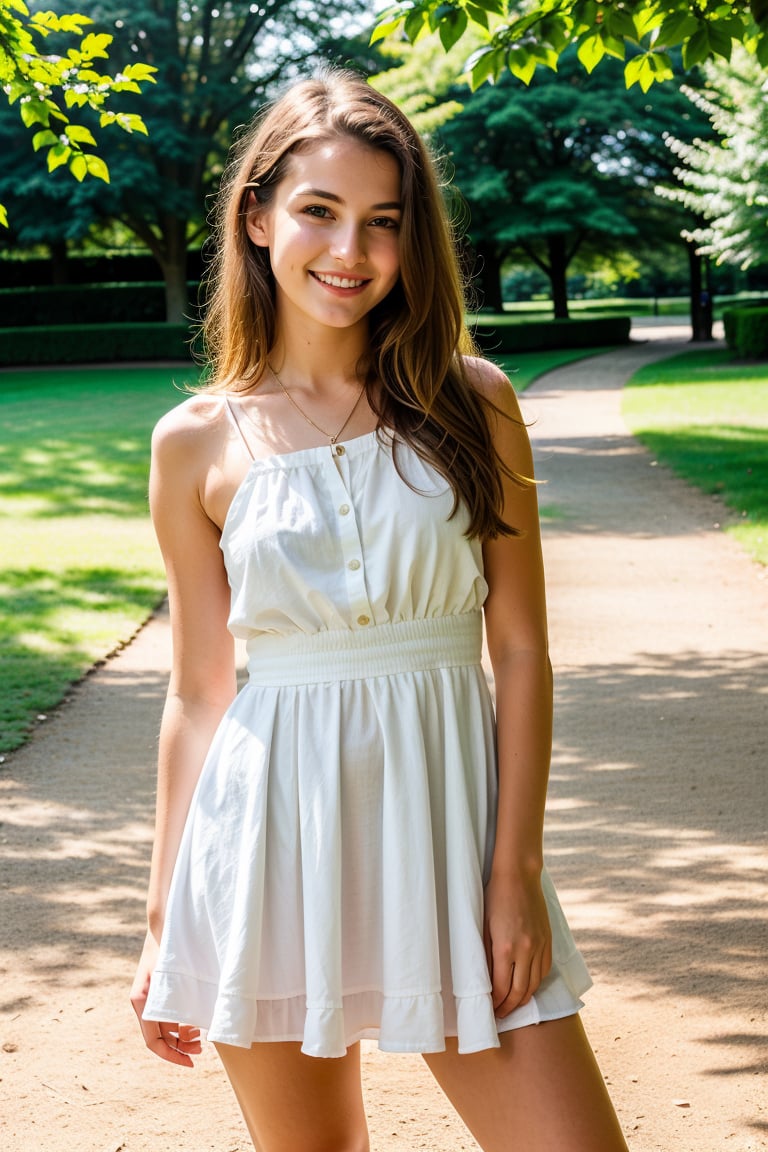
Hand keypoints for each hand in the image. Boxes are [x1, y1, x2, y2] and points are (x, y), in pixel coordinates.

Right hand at [130, 930, 201, 1066]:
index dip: (172, 1056)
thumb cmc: (170, 946)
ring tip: (200, 1037)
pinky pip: (165, 1016)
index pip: (154, 1041)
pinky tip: (193, 1022)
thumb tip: (183, 1032)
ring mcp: (148, 997)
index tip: (191, 1063)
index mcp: (141, 1001)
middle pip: (159, 1037)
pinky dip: (179, 1023)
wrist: (164, 922)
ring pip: (163, 1028)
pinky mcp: (156, 991)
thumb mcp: (172, 976)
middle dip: (180, 1048)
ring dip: (180, 1037)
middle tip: (202, 1049)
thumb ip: (174, 1002)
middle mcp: (141, 1001)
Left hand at [483, 869, 552, 1017]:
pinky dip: (536, 982)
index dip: (496, 1003)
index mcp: (505, 947)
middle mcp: (525, 950)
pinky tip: (528, 986)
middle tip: (500, 1015)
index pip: (501, 988)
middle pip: (520, 992)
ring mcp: (539, 945)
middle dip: (509, 1007)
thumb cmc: (494, 897)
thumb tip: (484, 979)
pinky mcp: (548, 940)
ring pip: (534, 984)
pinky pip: (544, 970)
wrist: (518, 875)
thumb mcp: (483, 926)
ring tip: (513, 1005)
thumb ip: (485, 954)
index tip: (490, 1010)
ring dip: (524, 998)